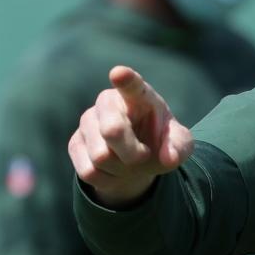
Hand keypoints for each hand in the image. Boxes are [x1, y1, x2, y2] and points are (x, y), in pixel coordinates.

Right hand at [68, 66, 192, 207]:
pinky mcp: (75, 143)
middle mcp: (108, 102)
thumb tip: (168, 158)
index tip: (120, 74)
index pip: (131, 84)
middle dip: (132, 153)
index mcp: (138, 96)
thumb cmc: (159, 143)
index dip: (125, 79)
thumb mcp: (178, 145)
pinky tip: (113, 170)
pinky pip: (89, 171)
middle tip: (144, 155)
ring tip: (127, 161)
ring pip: (100, 156)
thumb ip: (179, 148)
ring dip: (120, 169)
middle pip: (112, 131)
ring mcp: (88, 121)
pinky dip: (107, 179)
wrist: (137, 161)